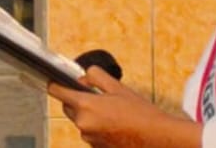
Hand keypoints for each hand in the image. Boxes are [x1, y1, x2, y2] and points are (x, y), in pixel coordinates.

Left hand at [48, 67, 199, 147]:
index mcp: (85, 105)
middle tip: (96, 97)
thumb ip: (96, 77)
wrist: (160, 139)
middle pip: (68, 107)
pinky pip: (90, 133)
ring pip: (80, 121)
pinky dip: (97, 128)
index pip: (56, 91)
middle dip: (77, 100)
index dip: (55, 84)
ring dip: (89, 116)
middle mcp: (83, 124)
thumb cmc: (142, 113)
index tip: (55, 81)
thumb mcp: (118, 87)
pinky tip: (115, 126)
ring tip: (113, 113)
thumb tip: (83, 77)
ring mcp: (89, 138)